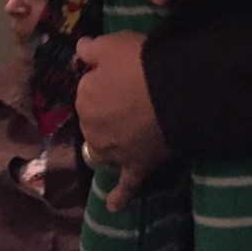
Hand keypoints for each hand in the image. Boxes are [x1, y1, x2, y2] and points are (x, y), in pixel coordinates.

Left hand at [75, 32, 169, 204]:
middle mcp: (92, 128)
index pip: (88, 87)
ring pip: (105, 150)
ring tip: (126, 136)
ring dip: (109, 145)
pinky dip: (120, 197)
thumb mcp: (112, 44)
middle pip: (95, 120)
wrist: (172, 91)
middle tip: (130, 98)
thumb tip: (78, 49)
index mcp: (84, 97)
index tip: (120, 72)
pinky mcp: (135, 166)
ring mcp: (113, 151)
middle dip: (106, 111)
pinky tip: (114, 206)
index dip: (104, 79)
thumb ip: (91, 47)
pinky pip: (126, 186)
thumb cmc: (140, 63)